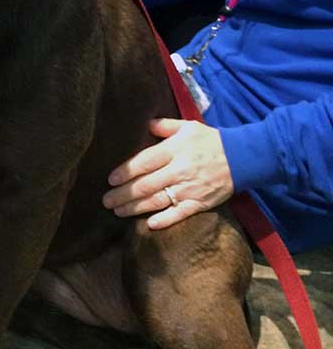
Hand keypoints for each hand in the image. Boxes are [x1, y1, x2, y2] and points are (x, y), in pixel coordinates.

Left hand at [102, 118, 233, 229]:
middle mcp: (179, 171)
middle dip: (123, 194)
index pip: (144, 162)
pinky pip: (178, 214)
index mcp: (174, 150)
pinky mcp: (200, 203)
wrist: (242, 157)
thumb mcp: (188, 126)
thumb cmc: (210, 140)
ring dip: (134, 208)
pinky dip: (164, 220)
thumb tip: (145, 123)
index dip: (125, 171)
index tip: (110, 179)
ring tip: (117, 211)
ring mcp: (189, 189)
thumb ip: (164, 126)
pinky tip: (148, 224)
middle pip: (145, 185)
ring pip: (156, 201)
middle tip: (106, 200)